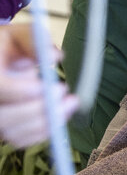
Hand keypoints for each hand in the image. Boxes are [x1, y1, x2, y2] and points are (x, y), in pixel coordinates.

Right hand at [0, 23, 77, 148]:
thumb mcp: (17, 35)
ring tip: (71, 102)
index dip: (19, 90)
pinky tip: (61, 115)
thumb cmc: (7, 47)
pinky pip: (20, 140)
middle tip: (66, 93)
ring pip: (13, 132)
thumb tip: (55, 56)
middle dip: (38, 110)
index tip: (46, 86)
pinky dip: (43, 131)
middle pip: (3, 117)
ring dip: (46, 122)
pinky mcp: (5, 128)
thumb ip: (34, 40)